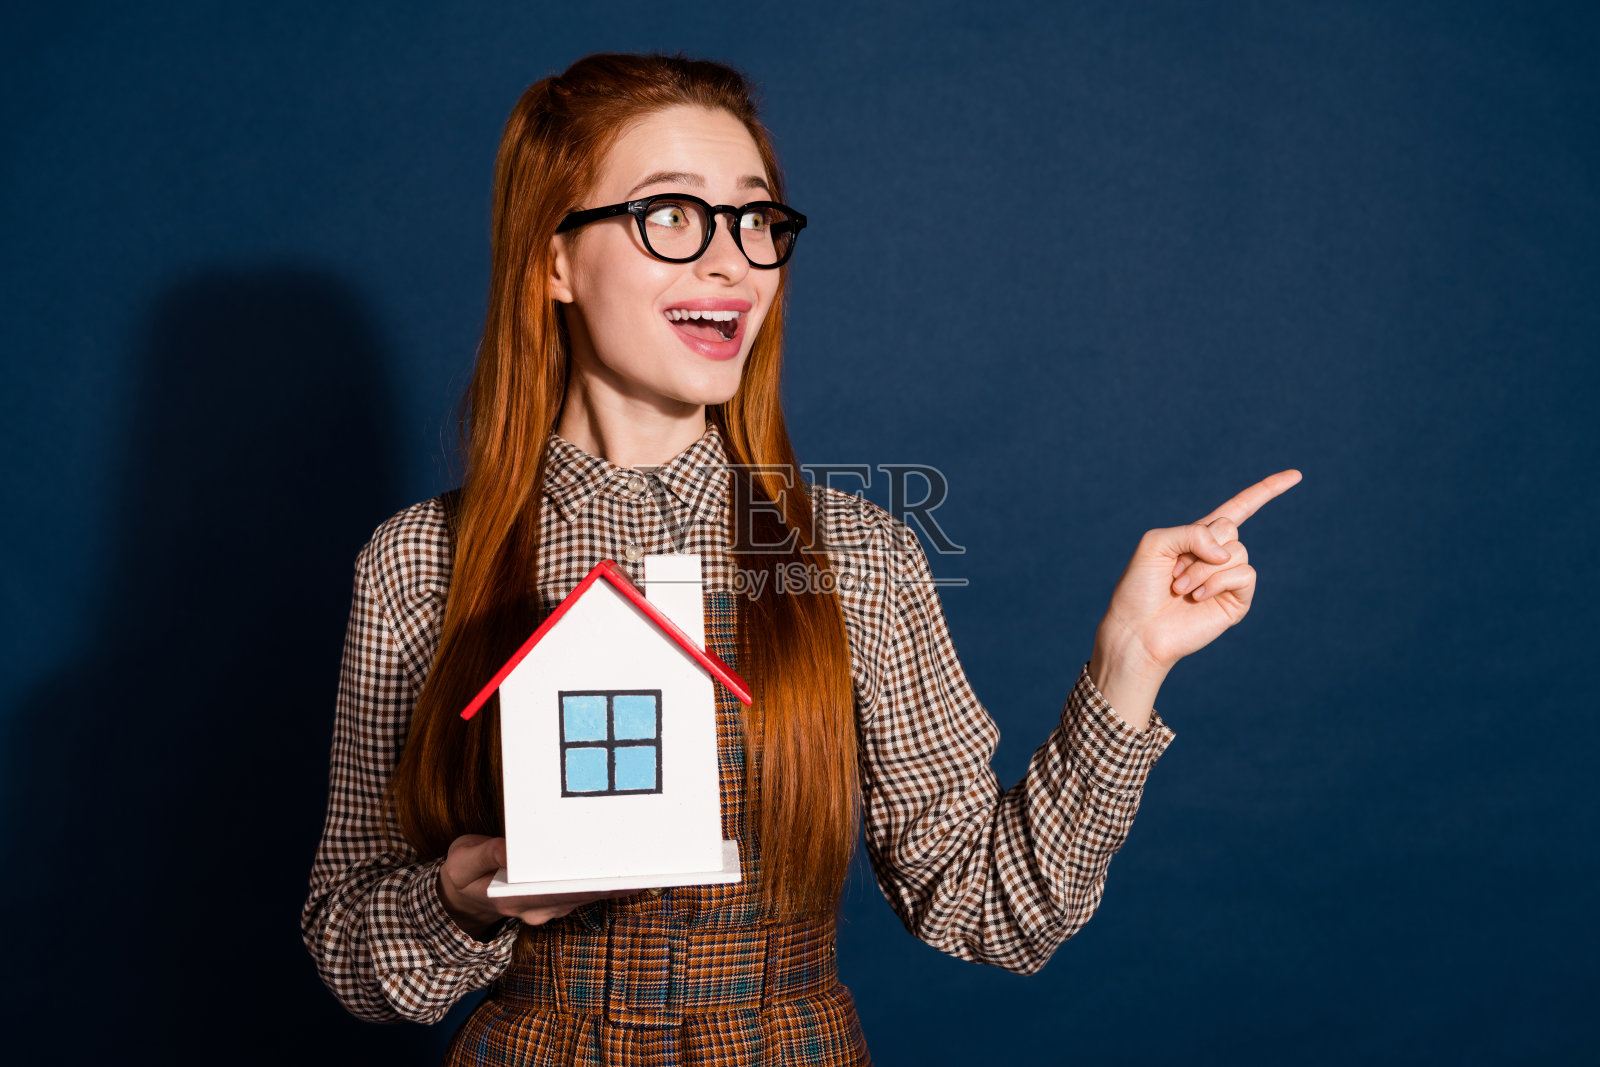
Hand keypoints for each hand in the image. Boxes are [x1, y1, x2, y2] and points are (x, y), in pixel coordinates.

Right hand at [437, 833, 632, 939]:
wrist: (463, 899)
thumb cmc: (463, 875)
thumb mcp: (461, 863)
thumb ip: (485, 854)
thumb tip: (509, 849)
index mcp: (514, 899)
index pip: (556, 892)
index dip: (586, 884)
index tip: (612, 875)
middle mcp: (538, 909)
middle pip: (580, 894)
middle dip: (610, 882)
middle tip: (642, 865)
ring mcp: (549, 907)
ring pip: (587, 895)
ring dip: (612, 881)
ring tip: (643, 863)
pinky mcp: (556, 900)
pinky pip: (584, 892)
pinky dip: (604, 880)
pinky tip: (626, 867)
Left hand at [1097, 470, 1301, 675]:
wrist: (1138, 628)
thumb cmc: (1140, 586)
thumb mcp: (1156, 542)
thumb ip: (1192, 532)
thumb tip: (1228, 554)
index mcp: (1200, 536)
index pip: (1240, 508)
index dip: (1266, 490)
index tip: (1296, 475)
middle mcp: (1218, 555)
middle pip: (1230, 528)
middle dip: (1198, 547)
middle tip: (1174, 571)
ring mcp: (1229, 578)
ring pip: (1236, 552)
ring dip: (1202, 569)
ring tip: (1181, 588)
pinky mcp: (1237, 600)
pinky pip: (1244, 574)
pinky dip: (1217, 582)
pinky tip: (1197, 597)